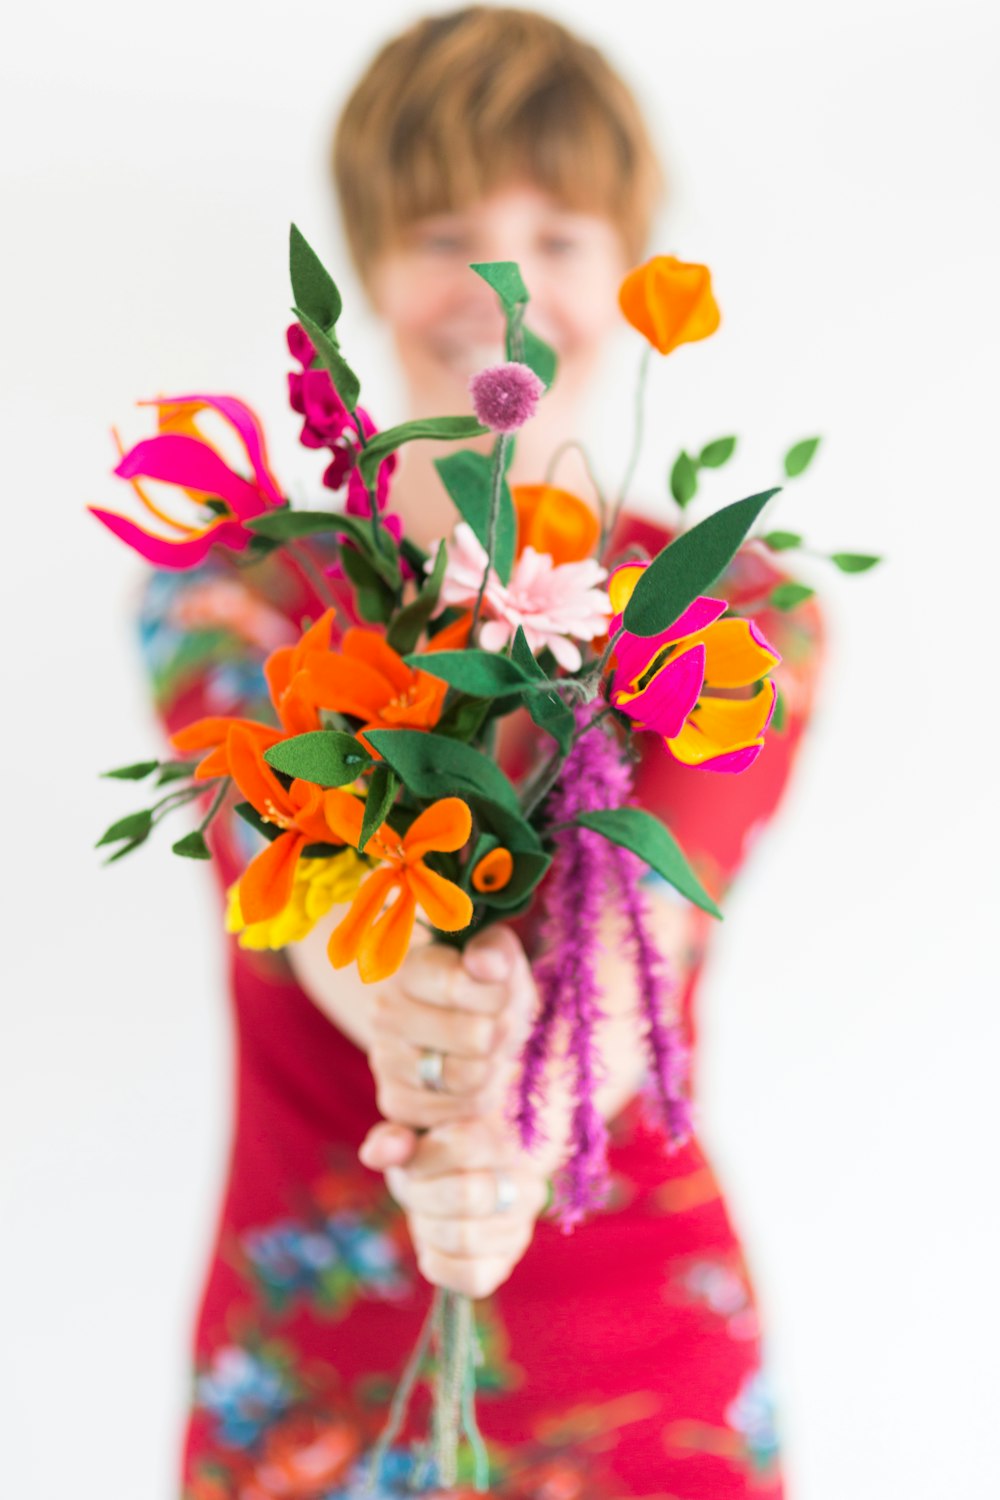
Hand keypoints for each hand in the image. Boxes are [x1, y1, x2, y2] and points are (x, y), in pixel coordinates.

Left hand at [360, 1116, 548, 1297]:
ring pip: (466, 1238)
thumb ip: (393, 1137)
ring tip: (425, 1212)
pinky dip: (438, 1264)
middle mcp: (526, 1178)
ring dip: (427, 1227)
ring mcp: (520, 1224)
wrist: (456, 1181)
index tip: (412, 1154)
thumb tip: (379, 1152)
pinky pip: (472, 1277)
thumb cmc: (431, 1150)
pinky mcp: (505, 1262)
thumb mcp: (411, 1134)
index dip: (425, 1150)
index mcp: (506, 1134)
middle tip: (414, 1186)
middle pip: (469, 1194)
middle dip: (421, 1193)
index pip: (469, 1137)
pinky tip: (432, 1244)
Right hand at [367, 926, 534, 1130]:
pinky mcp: (395, 1101)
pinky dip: (480, 1097)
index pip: (459, 985)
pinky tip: (474, 1076)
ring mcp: (385, 1059)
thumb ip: (496, 952)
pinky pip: (460, 1109)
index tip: (501, 989)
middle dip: (501, 1032)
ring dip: (493, 1065)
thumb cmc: (489, 989)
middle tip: (498, 1024)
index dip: (497, 993)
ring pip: (468, 1077)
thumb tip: (484, 963)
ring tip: (488, 1050)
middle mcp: (385, 1012)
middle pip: (474, 1037)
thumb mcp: (502, 961)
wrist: (472, 1029)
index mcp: (409, 968)